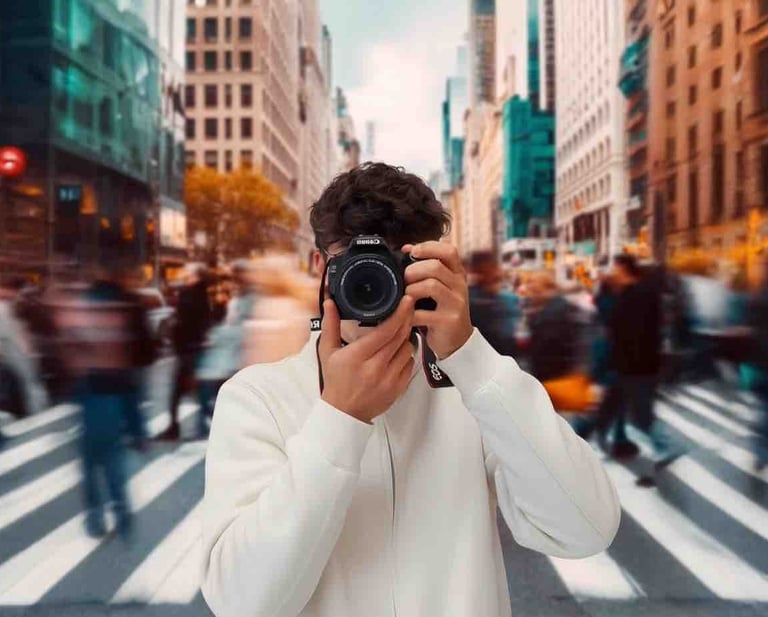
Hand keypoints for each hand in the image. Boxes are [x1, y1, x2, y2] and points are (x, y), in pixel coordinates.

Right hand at [318, 297, 415, 423]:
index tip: (406, 301)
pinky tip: (397, 351)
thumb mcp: (327, 352)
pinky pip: (410, 364)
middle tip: (409, 307)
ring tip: (399, 332)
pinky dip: (406, 355)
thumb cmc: (335, 381)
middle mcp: (375, 368)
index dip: (399, 314)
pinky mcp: (398, 388)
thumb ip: (330, 325)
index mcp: (357, 356)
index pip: (385, 331)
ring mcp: (389, 379)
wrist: (344, 412)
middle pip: (400, 337)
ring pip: (408, 349)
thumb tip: (330, 303)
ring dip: (405, 338)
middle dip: (407, 319)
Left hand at [403, 241, 472, 358]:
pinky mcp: (448, 321)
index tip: (411, 251)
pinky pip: (423, 313)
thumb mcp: (441, 286)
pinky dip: (409, 313)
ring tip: (405, 297)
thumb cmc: (442, 310)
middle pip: (436, 267)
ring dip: (411, 289)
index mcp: (458, 274)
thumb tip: (407, 248)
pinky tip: (406, 315)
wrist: (458, 341)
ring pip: (431, 286)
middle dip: (413, 270)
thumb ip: (427, 268)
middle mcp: (460, 286)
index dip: (429, 247)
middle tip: (404, 279)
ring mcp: (456, 304)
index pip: (449, 251)